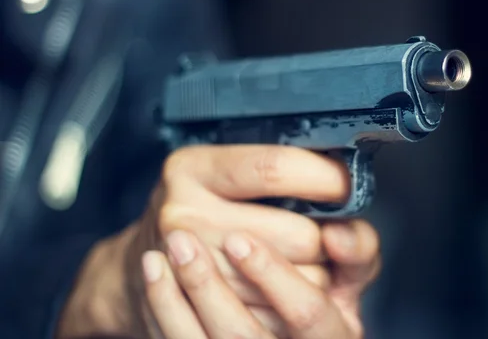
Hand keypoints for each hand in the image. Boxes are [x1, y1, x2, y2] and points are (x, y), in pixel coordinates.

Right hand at [56, 145, 354, 337]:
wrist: (142, 265)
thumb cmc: (207, 213)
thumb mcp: (240, 180)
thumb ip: (308, 188)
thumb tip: (341, 232)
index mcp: (192, 168)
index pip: (274, 169)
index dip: (326, 180)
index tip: (343, 187)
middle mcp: (182, 214)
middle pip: (298, 235)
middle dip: (323, 240)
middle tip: (310, 234)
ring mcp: (185, 268)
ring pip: (300, 284)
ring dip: (316, 277)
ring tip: (294, 263)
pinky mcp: (194, 315)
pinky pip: (280, 320)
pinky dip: (294, 309)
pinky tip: (280, 293)